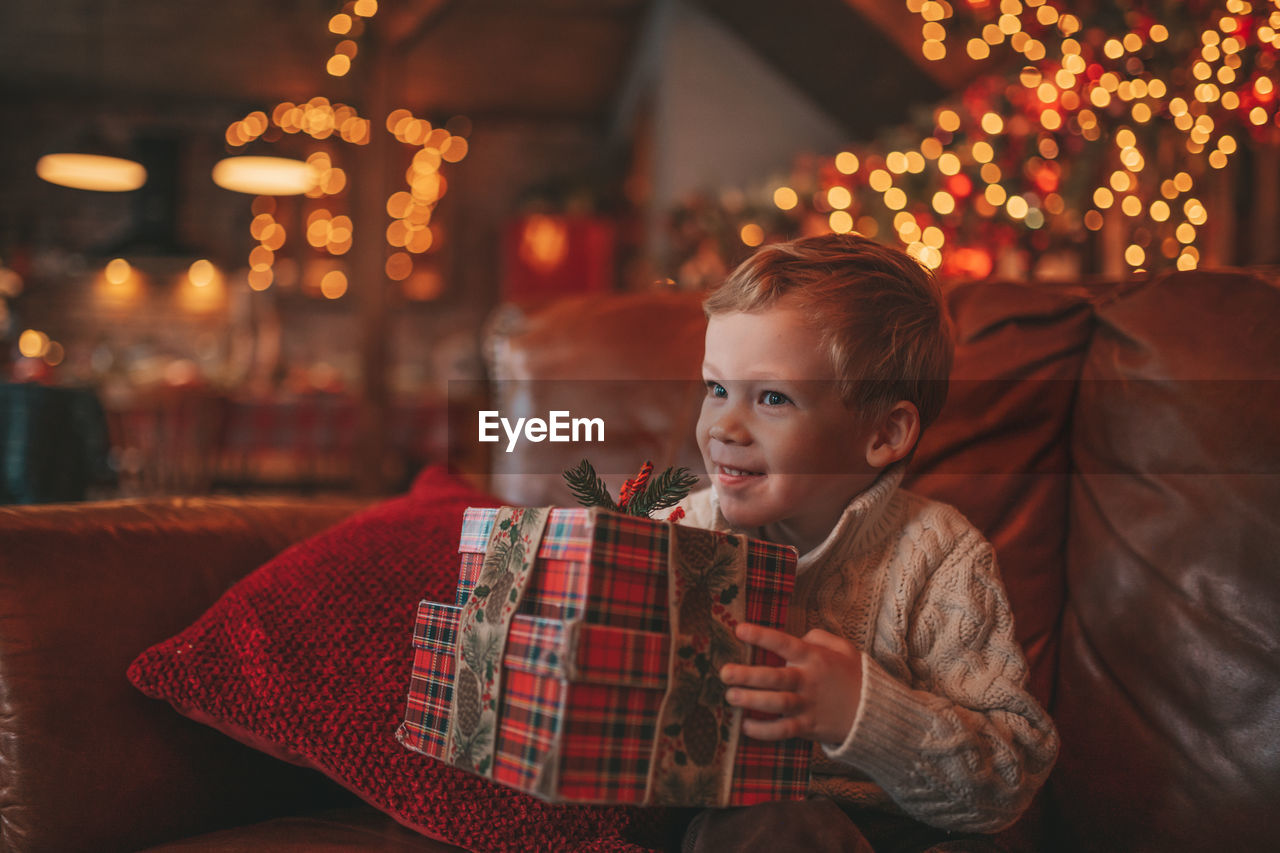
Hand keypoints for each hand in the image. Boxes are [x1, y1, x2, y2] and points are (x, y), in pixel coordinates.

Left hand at [720, 622, 862, 744]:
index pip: (785, 643)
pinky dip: (764, 731)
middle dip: (747, 675)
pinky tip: (746, 727)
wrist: (874, 712)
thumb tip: (799, 637)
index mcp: (814, 658)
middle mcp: (808, 681)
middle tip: (725, 672)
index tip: (739, 629)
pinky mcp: (808, 727)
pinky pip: (783, 731)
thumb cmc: (853, 676)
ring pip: (776, 704)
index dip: (762, 636)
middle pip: (775, 678)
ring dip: (752, 701)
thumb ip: (819, 637)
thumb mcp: (843, 648)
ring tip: (730, 696)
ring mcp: (807, 705)